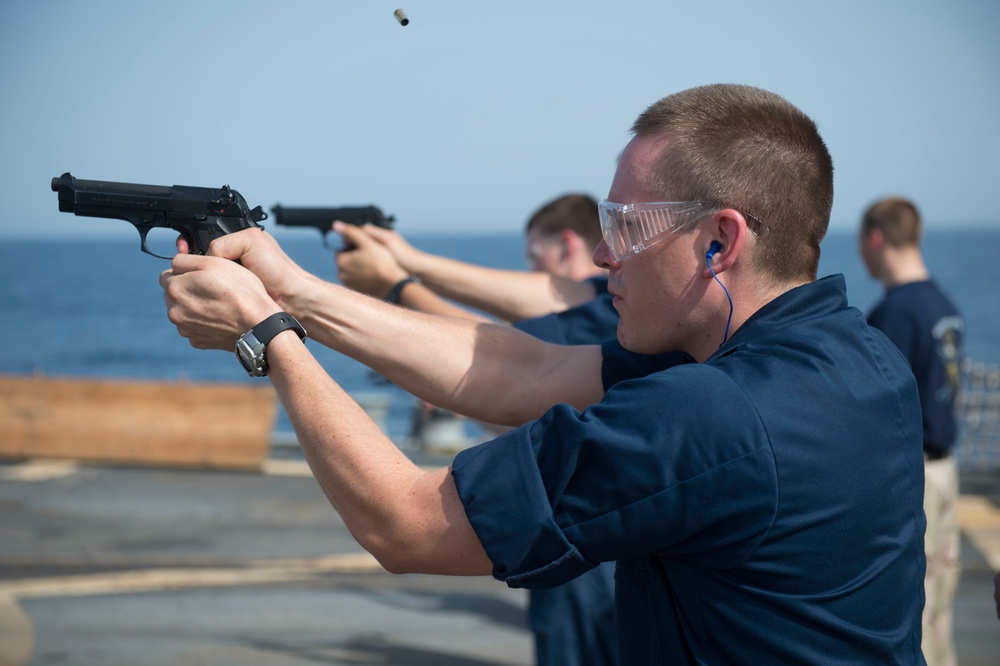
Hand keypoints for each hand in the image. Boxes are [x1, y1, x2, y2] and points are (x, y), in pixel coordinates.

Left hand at [161, 235, 282, 349]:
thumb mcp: (215, 262)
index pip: (167, 274)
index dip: (186, 272)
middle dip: (188, 290)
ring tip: (219, 304)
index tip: (202, 275)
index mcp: (175, 289)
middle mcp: (174, 311)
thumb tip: (175, 264)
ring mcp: (185, 329)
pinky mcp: (196, 341)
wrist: (258, 325)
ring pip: (183, 311)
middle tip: (213, 288)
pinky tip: (220, 317)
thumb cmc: (240, 291)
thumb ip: (186, 259)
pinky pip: (194, 326)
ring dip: (195, 306)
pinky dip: (203, 321)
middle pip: (174, 294)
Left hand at [335, 223, 409, 296]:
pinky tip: (373, 276)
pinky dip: (362, 278)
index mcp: (341, 261)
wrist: (393, 284)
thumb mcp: (367, 242)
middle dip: (355, 258)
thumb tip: (336, 225)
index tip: (365, 249)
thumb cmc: (381, 262)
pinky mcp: (356, 291)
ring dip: (358, 268)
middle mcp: (341, 274)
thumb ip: (351, 232)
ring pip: (351, 271)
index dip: (353, 247)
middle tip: (371, 257)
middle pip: (346, 261)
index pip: (342, 250)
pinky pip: (356, 281)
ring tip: (373, 267)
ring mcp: (349, 285)